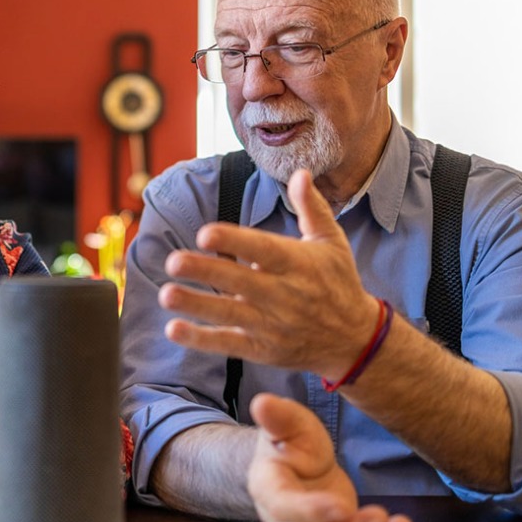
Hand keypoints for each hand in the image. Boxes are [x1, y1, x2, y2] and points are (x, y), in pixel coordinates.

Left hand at [159, 169, 378, 379]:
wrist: (355, 340)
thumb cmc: (338, 282)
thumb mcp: (331, 242)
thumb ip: (312, 207)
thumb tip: (300, 172)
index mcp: (298, 264)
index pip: (263, 249)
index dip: (234, 241)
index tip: (204, 233)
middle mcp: (284, 295)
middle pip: (240, 281)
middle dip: (206, 271)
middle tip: (173, 260)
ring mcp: (272, 325)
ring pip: (230, 314)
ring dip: (197, 304)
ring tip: (166, 294)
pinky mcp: (263, 349)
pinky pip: (229, 344)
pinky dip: (201, 338)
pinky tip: (174, 329)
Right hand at [249, 393, 412, 521]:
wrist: (302, 464)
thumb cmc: (293, 440)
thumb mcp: (289, 423)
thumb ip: (278, 417)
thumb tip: (262, 401)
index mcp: (268, 488)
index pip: (284, 505)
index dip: (311, 511)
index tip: (343, 508)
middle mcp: (282, 519)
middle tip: (377, 516)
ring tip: (389, 520)